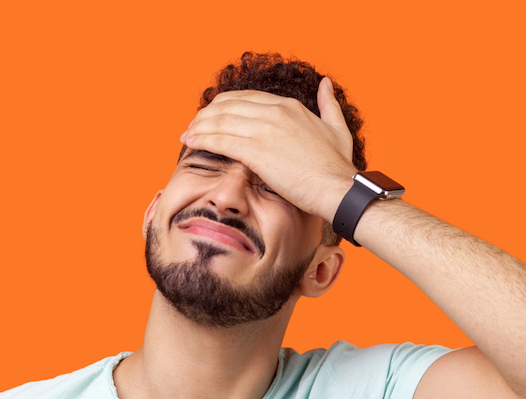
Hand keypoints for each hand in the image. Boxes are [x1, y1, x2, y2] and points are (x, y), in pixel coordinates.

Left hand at [179, 78, 355, 219]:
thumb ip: (328, 104)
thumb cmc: (337, 166)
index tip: (211, 116)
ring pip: (220, 121)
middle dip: (205, 115)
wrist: (337, 188)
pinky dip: (202, 139)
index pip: (245, 98)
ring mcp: (264, 130)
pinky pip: (221, 140)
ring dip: (199, 127)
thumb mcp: (337, 128)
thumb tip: (326, 84)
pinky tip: (192, 143)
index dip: (223, 106)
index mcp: (288, 106)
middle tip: (193, 127)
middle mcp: (274, 112)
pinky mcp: (256, 151)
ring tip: (187, 136)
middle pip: (227, 106)